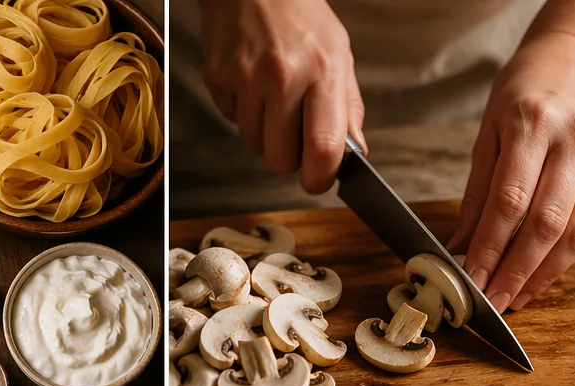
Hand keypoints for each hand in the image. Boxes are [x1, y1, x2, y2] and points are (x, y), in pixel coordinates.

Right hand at [200, 0, 365, 195]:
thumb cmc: (299, 17)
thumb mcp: (338, 53)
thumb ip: (348, 108)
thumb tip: (355, 153)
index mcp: (322, 70)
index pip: (323, 148)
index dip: (320, 177)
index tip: (318, 180)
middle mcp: (284, 75)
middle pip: (281, 160)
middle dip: (287, 156)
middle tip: (292, 131)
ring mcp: (246, 77)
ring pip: (254, 145)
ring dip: (264, 132)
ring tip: (271, 97)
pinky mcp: (219, 78)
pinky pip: (232, 121)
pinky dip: (243, 111)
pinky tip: (251, 83)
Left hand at [450, 33, 574, 312]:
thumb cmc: (525, 93)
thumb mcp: (489, 131)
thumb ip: (477, 193)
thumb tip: (459, 248)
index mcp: (534, 123)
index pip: (509, 201)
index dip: (489, 248)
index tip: (470, 280)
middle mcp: (573, 140)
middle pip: (545, 222)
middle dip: (514, 271)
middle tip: (491, 302)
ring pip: (573, 233)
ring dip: (541, 275)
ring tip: (513, 300)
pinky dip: (562, 262)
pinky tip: (538, 279)